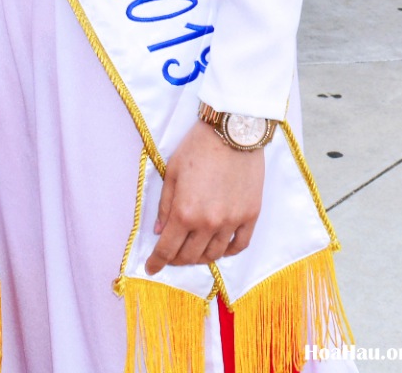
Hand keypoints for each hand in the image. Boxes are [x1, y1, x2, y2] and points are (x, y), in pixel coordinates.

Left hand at [144, 119, 262, 275]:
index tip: (151, 269)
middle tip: (171, 256)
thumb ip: (165, 205)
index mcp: (185, 212)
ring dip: (200, 257)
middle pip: (190, 256)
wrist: (232, 131)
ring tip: (193, 251)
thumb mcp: (172, 172)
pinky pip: (239, 245)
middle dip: (176, 260)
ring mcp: (232, 221)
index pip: (167, 249)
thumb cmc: (197, 147)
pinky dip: (228, 251)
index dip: (157, 262)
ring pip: (214, 254)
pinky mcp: (250, 215)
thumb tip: (159, 231)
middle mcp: (208, 223)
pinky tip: (220, 248)